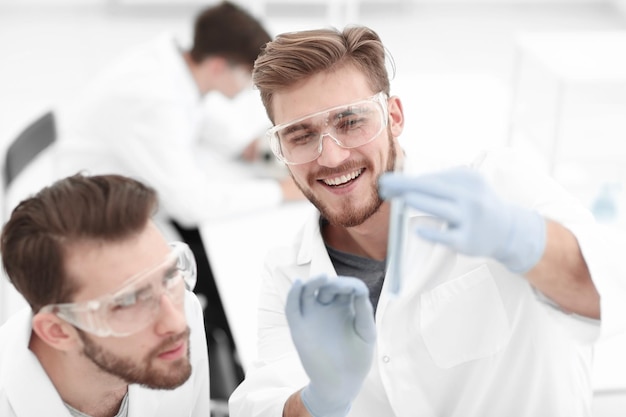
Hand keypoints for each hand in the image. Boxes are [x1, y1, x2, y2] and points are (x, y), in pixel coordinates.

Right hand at [285, 275, 375, 416]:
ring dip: (313, 282)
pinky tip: (298, 284)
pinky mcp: (299, 327)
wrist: (340, 384)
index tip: (356, 289)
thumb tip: (359, 288)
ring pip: (308, 291)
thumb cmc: (357, 359)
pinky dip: (293, 294)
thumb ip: (364, 311)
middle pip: (327, 286)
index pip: (345, 287)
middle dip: (332, 282)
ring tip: (321, 279)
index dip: (349, 284)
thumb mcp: (366, 333)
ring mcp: (312, 316)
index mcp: (346, 308)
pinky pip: (292, 307)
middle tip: (337, 285)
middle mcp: (328, 308)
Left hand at [378, 166, 545, 272]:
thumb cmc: (476, 205)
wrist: (507, 230)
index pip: (433, 178)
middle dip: (407, 186)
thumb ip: (440, 184)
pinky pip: (447, 236)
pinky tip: (418, 230)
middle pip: (434, 189)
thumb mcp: (466, 186)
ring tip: (401, 198)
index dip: (408, 179)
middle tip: (384, 185)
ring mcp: (470, 219)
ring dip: (420, 202)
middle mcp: (471, 197)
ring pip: (442, 209)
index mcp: (468, 179)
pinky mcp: (468, 240)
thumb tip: (403, 185)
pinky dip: (433, 233)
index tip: (386, 181)